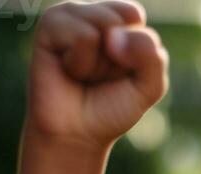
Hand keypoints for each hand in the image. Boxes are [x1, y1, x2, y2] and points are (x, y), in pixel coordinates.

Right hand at [26, 0, 168, 150]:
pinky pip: (83, 37)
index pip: (134, 14)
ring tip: (84, 74)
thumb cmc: (111, 107)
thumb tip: (113, 34)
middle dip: (119, 57)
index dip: (135, 51)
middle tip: (100, 75)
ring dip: (100, 63)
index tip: (121, 70)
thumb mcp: (149, 86)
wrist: (77, 133)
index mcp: (116, 20)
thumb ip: (152, 56)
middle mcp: (91, 12)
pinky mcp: (49, 25)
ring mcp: (68, 15)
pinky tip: (68, 70)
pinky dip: (81, 63)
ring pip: (105, 25)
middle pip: (120, 18)